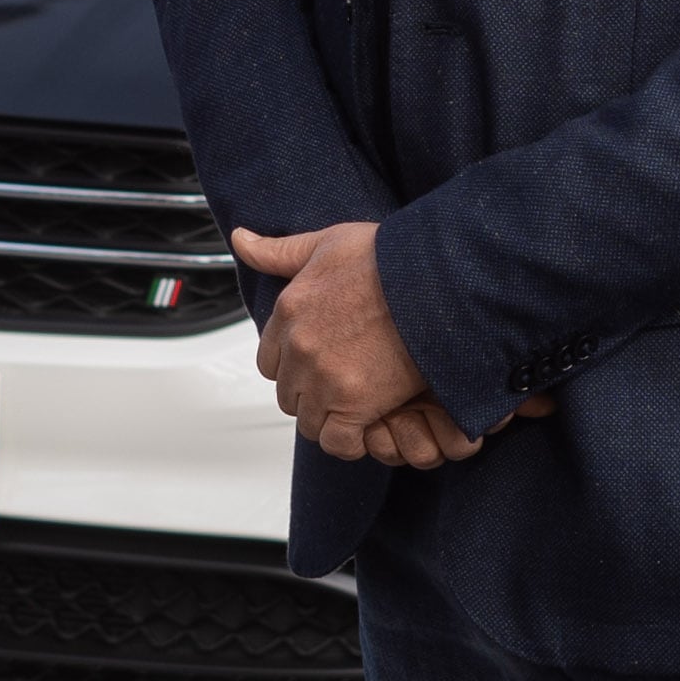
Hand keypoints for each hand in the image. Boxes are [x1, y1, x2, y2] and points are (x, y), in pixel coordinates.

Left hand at [230, 224, 552, 466]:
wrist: (438, 280)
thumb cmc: (391, 258)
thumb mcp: (329, 241)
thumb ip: (280, 250)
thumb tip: (241, 239)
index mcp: (290, 310)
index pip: (270, 360)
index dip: (295, 366)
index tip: (319, 363)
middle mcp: (300, 347)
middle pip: (288, 393)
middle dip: (311, 392)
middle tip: (343, 384)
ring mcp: (325, 378)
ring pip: (309, 419)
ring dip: (330, 417)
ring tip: (358, 405)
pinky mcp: (355, 404)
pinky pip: (337, 441)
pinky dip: (349, 441)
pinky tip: (367, 426)